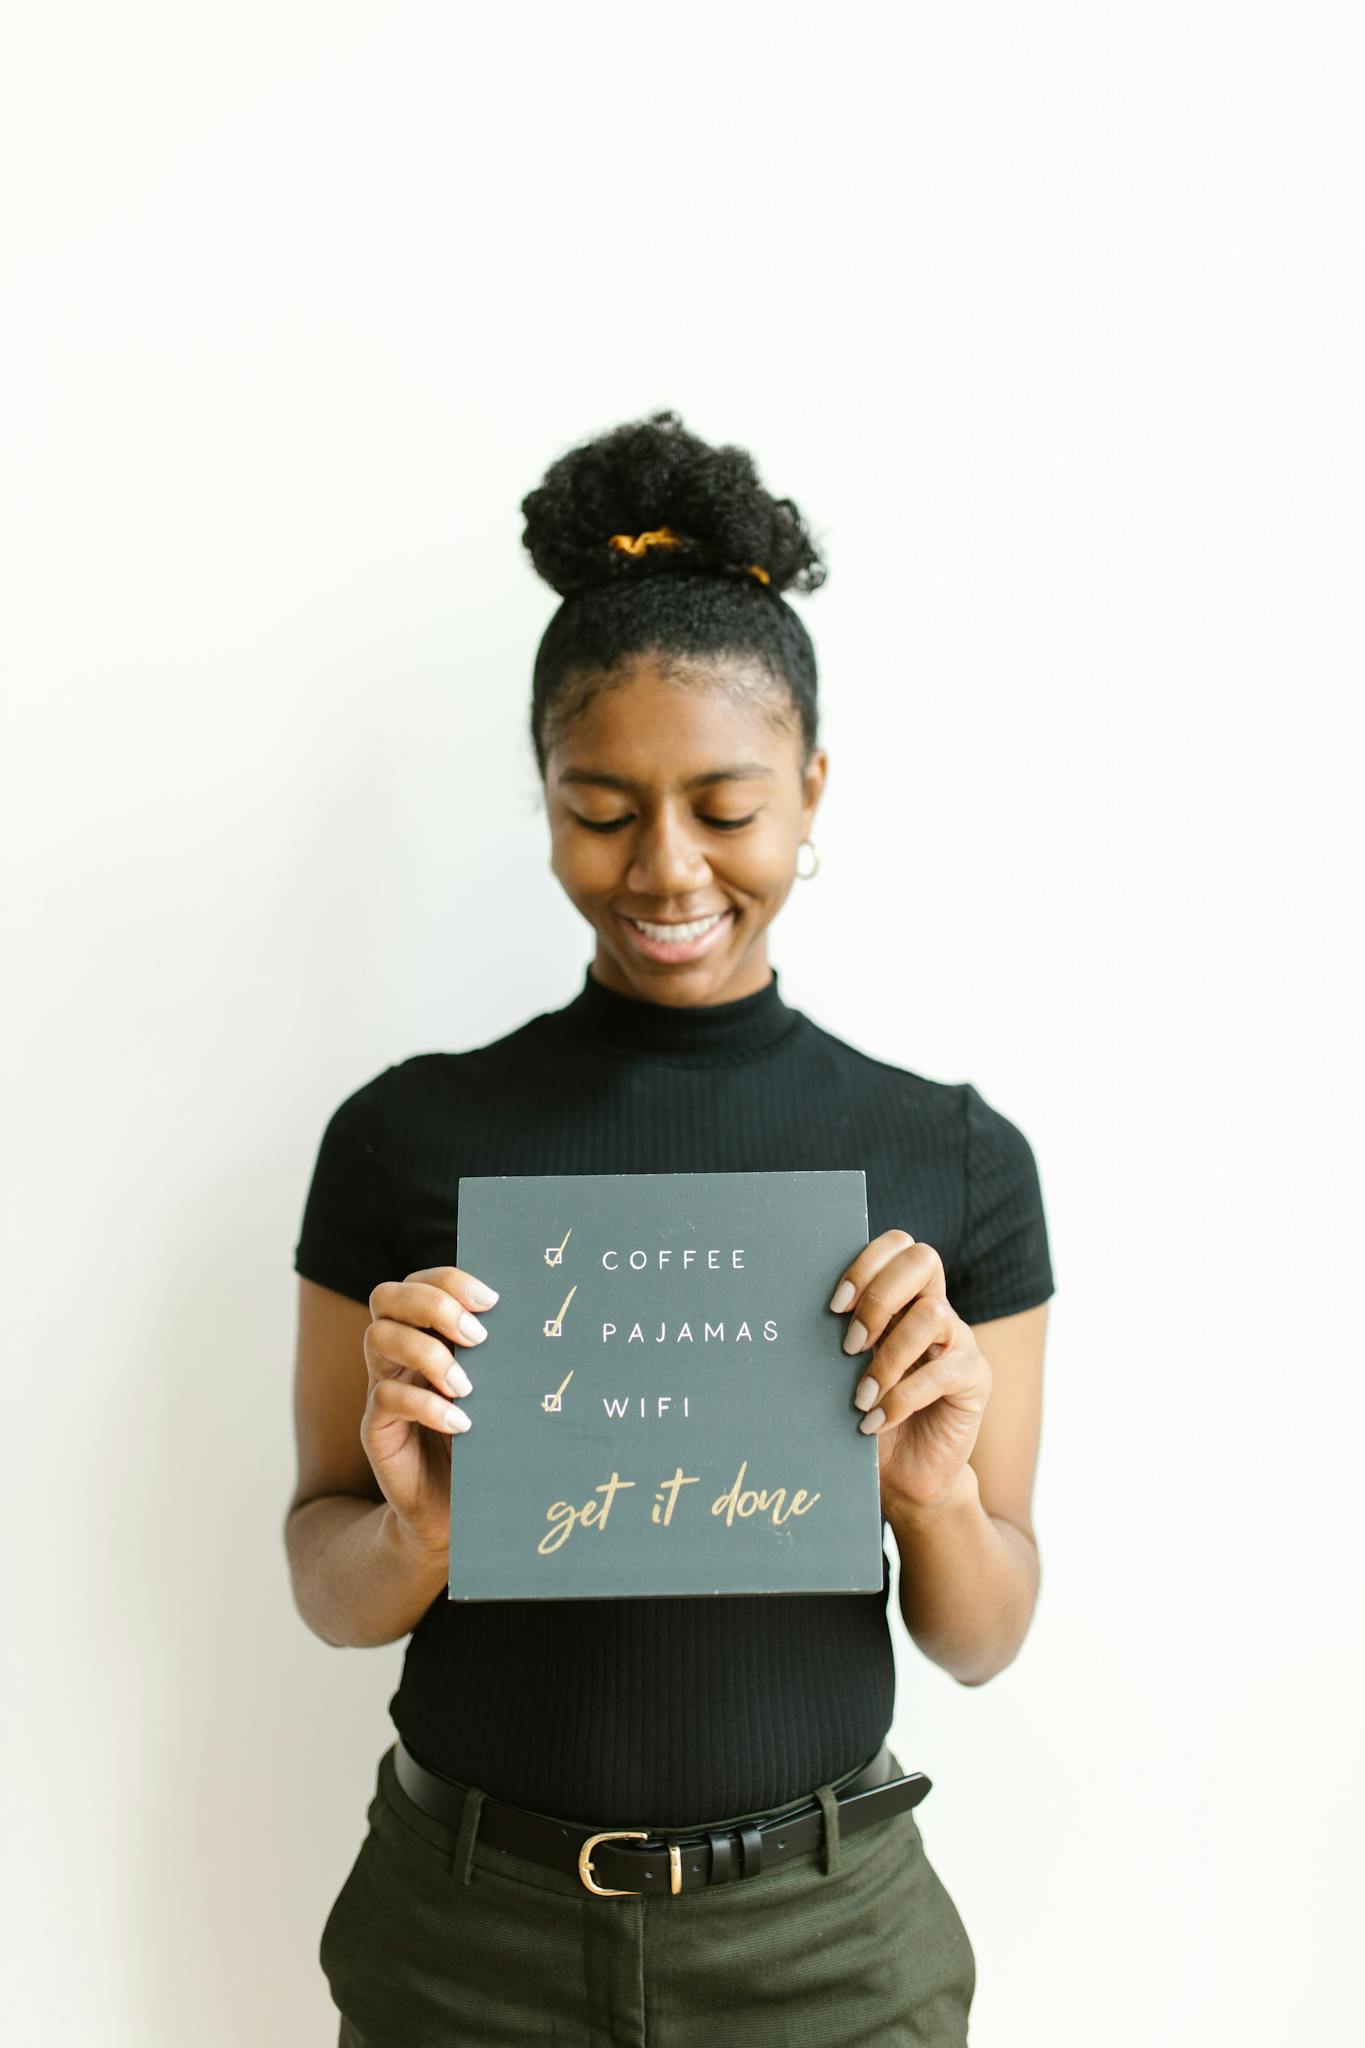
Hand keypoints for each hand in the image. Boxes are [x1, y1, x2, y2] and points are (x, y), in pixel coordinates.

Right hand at [362, 1265, 499, 1557]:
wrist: (454, 1509)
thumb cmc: (483, 1440)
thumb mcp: (496, 1391)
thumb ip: (501, 1356)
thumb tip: (546, 1316)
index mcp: (426, 1332)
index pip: (420, 1281)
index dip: (449, 1280)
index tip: (492, 1301)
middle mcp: (398, 1352)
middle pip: (386, 1297)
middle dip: (432, 1305)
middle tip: (477, 1336)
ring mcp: (383, 1386)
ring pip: (378, 1337)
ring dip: (427, 1354)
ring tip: (467, 1386)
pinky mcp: (377, 1427)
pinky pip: (386, 1399)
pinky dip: (426, 1405)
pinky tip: (461, 1423)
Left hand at [828, 1230, 990, 1513]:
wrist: (904, 1475)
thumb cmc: (866, 1413)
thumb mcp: (845, 1371)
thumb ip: (839, 1336)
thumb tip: (788, 1310)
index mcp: (904, 1297)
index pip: (898, 1245)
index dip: (866, 1264)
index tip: (834, 1306)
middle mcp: (936, 1309)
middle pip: (923, 1260)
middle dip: (879, 1297)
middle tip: (848, 1344)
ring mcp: (959, 1342)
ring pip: (931, 1314)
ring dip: (888, 1356)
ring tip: (860, 1395)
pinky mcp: (974, 1380)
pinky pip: (942, 1373)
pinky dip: (901, 1398)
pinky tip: (874, 1421)